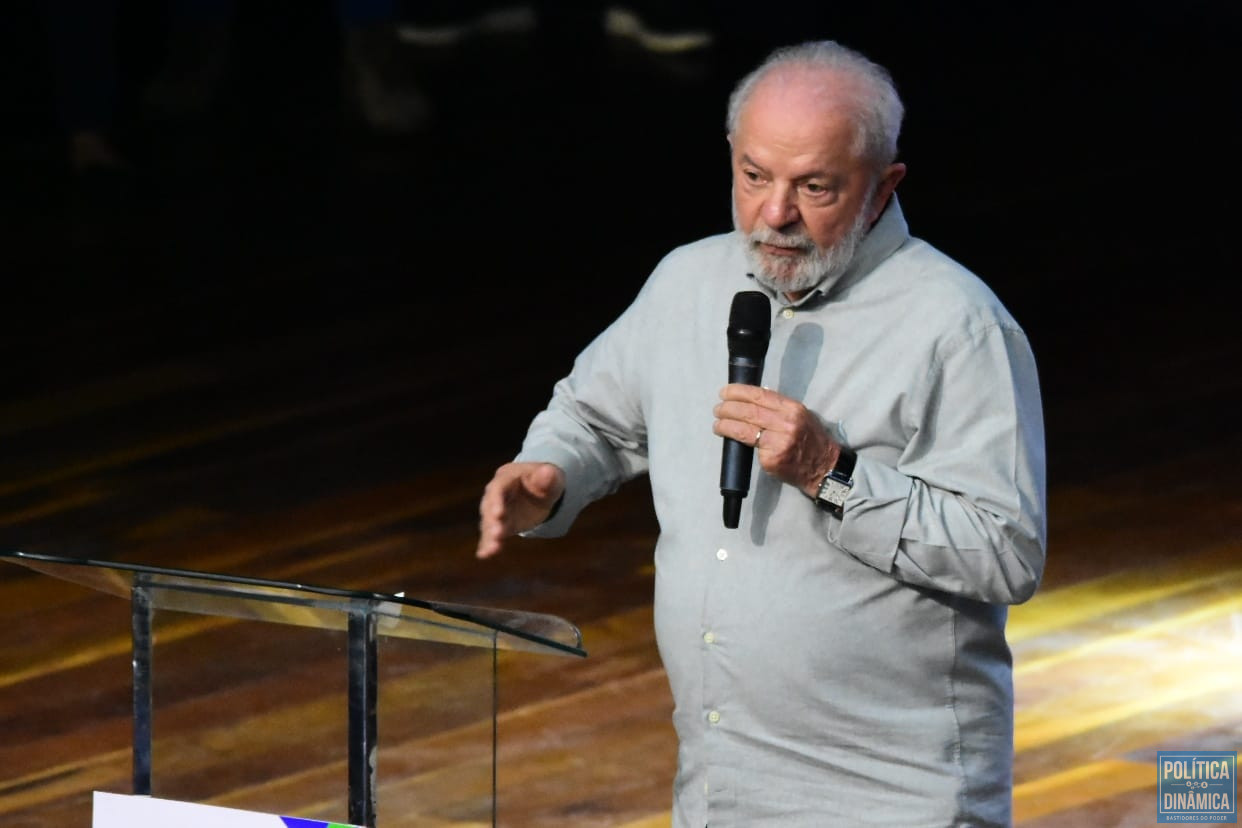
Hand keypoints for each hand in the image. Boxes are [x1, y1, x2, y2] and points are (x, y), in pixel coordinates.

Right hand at [476, 462, 565, 558]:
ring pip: (489, 524)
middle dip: (492, 521)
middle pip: (489, 507)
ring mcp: (496, 511)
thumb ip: (547, 476)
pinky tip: (485, 555)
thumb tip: (548, 472)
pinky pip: (491, 536)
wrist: (541, 490)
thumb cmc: (545, 480)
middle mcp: (495, 494)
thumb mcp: (551, 477)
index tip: (498, 514)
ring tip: (492, 550)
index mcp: (506, 477)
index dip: (497, 501)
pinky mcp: (500, 526)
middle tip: (497, 534)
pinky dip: (488, 545)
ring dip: (490, 537)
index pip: (498, 488)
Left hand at [713, 384, 840, 496]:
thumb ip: (778, 407)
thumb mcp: (800, 416)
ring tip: (717, 423)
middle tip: (717, 409)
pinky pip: (751, 447)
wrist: (823, 468)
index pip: (760, 395)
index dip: (738, 392)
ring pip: (744, 430)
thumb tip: (751, 398)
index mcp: (792, 409)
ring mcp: (778, 443)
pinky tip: (730, 439)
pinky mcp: (771, 459)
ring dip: (726, 425)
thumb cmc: (809, 439)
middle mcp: (786, 424)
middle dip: (728, 408)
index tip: (725, 392)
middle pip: (749, 411)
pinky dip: (737, 441)